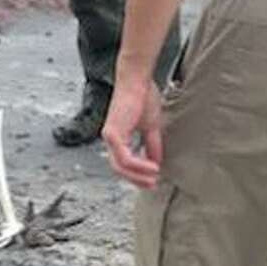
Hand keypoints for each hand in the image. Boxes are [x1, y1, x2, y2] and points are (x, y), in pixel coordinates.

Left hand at [102, 72, 163, 188]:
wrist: (138, 80)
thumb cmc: (143, 97)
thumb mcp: (151, 127)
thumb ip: (151, 145)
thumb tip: (156, 163)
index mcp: (118, 137)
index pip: (124, 163)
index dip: (138, 174)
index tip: (153, 179)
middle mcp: (111, 139)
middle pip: (120, 169)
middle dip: (137, 180)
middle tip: (153, 184)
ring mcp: (110, 137)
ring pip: (121, 167)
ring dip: (139, 175)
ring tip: (154, 177)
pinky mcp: (113, 134)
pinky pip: (125, 158)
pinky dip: (139, 165)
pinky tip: (152, 167)